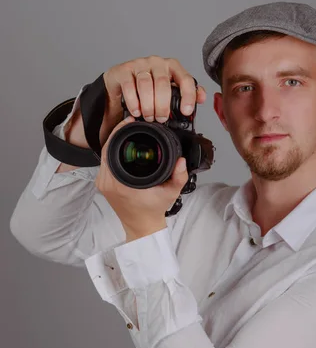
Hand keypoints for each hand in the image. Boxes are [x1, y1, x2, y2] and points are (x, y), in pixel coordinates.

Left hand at [94, 117, 188, 240]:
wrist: (142, 226)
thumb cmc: (153, 210)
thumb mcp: (170, 192)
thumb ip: (179, 176)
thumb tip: (181, 160)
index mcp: (118, 183)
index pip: (111, 148)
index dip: (119, 131)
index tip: (129, 122)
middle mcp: (106, 182)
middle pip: (106, 148)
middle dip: (117, 134)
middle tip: (129, 123)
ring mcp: (102, 183)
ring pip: (104, 154)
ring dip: (114, 142)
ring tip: (127, 132)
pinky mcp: (103, 184)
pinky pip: (105, 162)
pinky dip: (112, 152)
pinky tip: (122, 146)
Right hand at [101, 57, 205, 144]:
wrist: (121, 81)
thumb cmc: (149, 86)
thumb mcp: (169, 90)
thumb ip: (185, 93)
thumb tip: (201, 97)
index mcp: (172, 67)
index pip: (185, 79)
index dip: (188, 96)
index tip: (186, 112)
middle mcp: (157, 63)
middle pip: (163, 83)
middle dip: (163, 105)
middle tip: (161, 118)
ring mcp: (140, 64)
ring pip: (146, 84)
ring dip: (148, 105)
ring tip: (148, 116)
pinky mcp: (124, 70)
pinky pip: (129, 85)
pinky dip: (134, 101)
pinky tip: (136, 111)